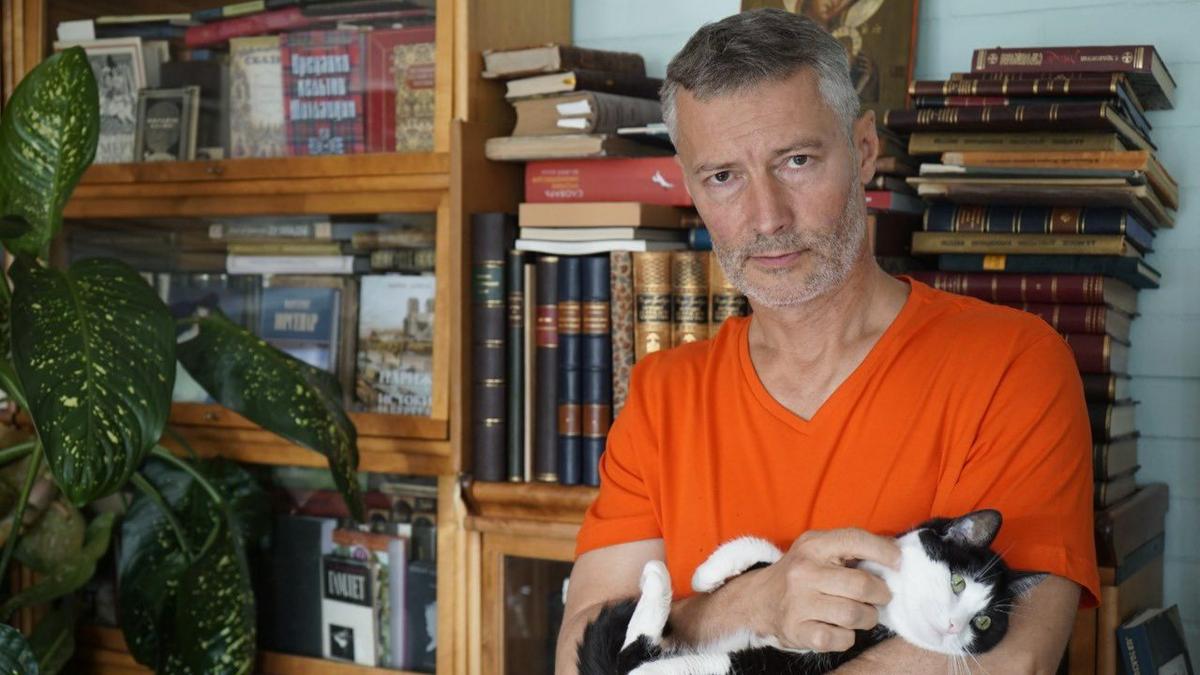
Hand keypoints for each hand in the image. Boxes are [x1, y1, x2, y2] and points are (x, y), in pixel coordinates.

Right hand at [747, 528, 899, 651]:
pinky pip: (840, 639)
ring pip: (855, 614)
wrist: (759, 599)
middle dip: (881, 594)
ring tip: (862, 614)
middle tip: (880, 597)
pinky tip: (841, 629)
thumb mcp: (819, 549)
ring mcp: (798, 602)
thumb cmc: (802, 573)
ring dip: (868, 617)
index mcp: (813, 545)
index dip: (884, 552)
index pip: (855, 540)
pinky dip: (848, 637)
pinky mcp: (797, 630)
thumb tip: (896, 552)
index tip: (900, 563)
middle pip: (862, 584)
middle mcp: (804, 572)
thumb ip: (852, 547)